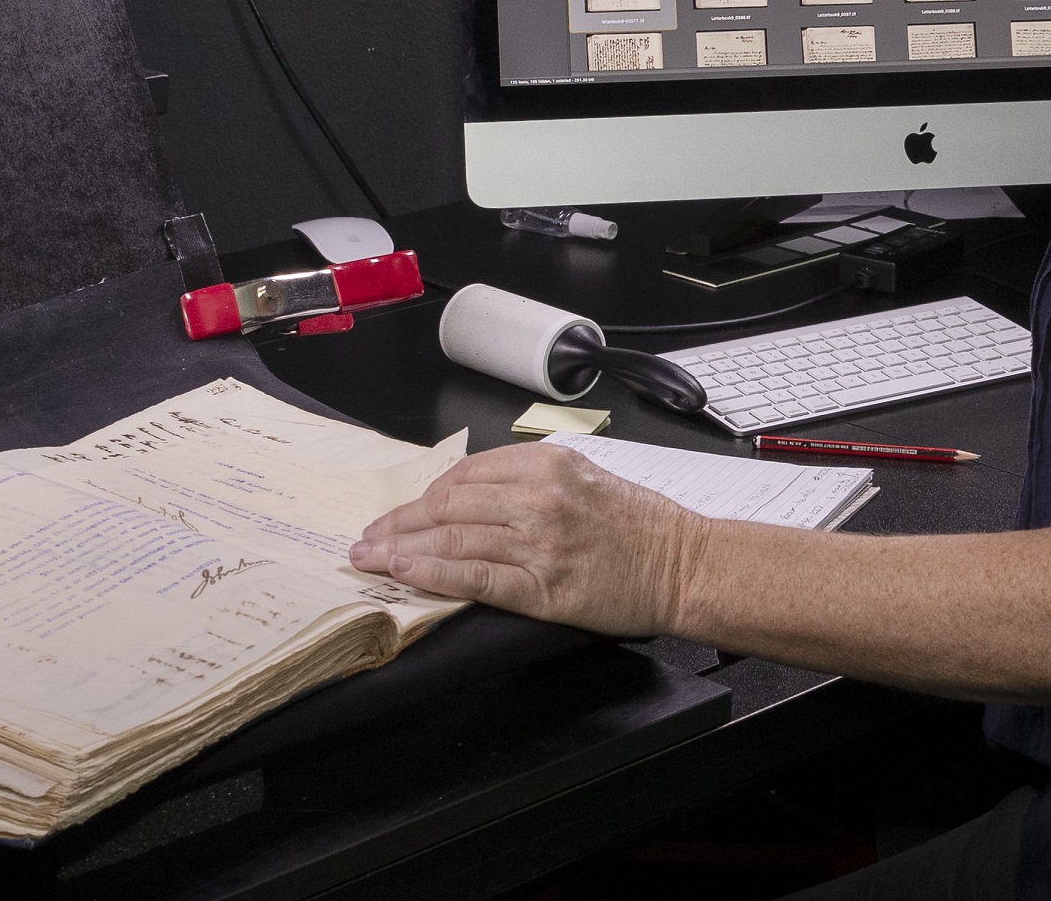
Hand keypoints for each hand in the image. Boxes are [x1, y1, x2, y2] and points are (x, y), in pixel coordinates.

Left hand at [350, 442, 705, 634]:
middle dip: (400, 523)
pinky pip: (475, 578)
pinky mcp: (543, 586)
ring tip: (370, 559)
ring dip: (402, 550)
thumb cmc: (638, 524)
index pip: (464, 476)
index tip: (399, 511)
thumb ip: (529, 479)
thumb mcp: (584, 476)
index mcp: (546, 463)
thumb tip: (468, 496)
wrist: (682, 563)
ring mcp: (539, 542)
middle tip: (367, 537)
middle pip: (448, 506)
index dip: (422, 496)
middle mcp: (539, 496)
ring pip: (452, 540)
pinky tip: (404, 575)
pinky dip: (432, 575)